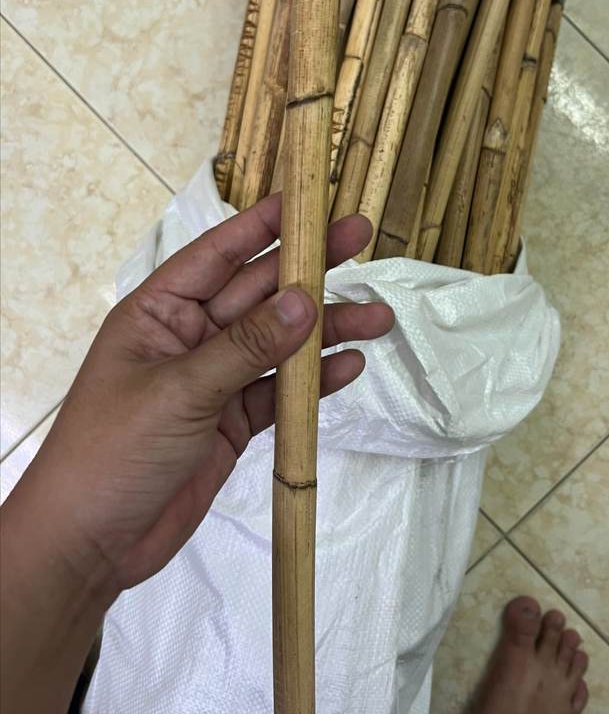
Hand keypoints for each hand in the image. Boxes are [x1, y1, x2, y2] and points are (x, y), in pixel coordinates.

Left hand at [12, 195, 392, 597]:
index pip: (218, 253)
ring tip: (378, 317)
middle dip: (310, 271)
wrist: (91, 545)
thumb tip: (305, 301)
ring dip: (325, 330)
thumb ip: (246, 347)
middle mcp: (191, 336)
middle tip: (361, 239)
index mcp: (160, 311)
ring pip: (278, 344)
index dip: (264, 224)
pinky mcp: (232, 423)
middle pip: (259, 293)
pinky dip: (313, 382)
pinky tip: (349, 367)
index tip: (310, 201)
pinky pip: (279, 392)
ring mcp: (215, 381)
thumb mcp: (179, 392)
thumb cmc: (112, 452)